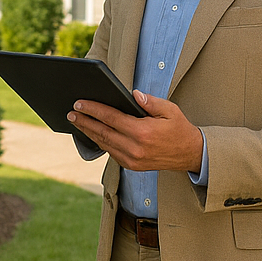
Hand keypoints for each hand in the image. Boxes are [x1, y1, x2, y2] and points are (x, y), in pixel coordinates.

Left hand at [68, 91, 203, 171]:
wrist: (191, 155)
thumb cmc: (180, 129)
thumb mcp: (170, 110)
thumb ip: (150, 101)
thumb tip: (133, 93)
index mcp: (143, 132)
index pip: (111, 118)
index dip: (93, 110)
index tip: (79, 103)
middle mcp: (135, 148)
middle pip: (102, 132)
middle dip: (84, 121)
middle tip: (70, 113)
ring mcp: (132, 160)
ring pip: (104, 144)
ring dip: (88, 132)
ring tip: (76, 121)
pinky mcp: (132, 166)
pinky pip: (111, 152)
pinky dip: (100, 142)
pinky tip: (92, 133)